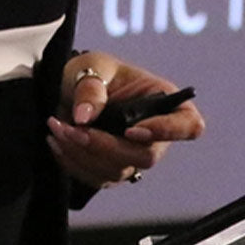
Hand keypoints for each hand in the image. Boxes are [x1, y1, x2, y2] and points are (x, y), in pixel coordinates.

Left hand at [46, 51, 203, 189]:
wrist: (70, 84)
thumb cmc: (92, 70)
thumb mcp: (92, 66)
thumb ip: (90, 88)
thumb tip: (84, 117)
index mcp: (162, 99)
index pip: (188, 125)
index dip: (168, 132)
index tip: (132, 129)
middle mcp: (156, 132)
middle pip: (145, 155)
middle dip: (105, 145)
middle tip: (72, 128)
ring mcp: (135, 154)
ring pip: (118, 170)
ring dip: (82, 152)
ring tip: (56, 127)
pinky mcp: (114, 168)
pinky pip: (98, 177)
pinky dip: (73, 162)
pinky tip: (56, 141)